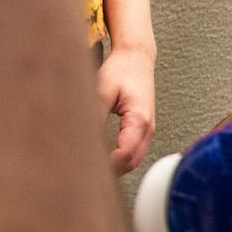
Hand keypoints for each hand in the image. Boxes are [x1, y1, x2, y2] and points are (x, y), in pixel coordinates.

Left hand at [95, 46, 154, 173]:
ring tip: (91, 167)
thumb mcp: (102, 91)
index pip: (126, 154)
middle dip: (111, 171)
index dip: (107, 165)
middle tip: (84, 172)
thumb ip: (95, 116)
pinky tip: (103, 157)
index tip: (86, 165)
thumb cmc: (122, 70)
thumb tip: (83, 139)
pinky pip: (133, 152)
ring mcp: (147, 130)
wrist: (136, 58)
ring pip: (133, 160)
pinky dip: (120, 159)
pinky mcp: (142, 129)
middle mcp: (147, 128)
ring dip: (116, 166)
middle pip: (131, 162)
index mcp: (139, 120)